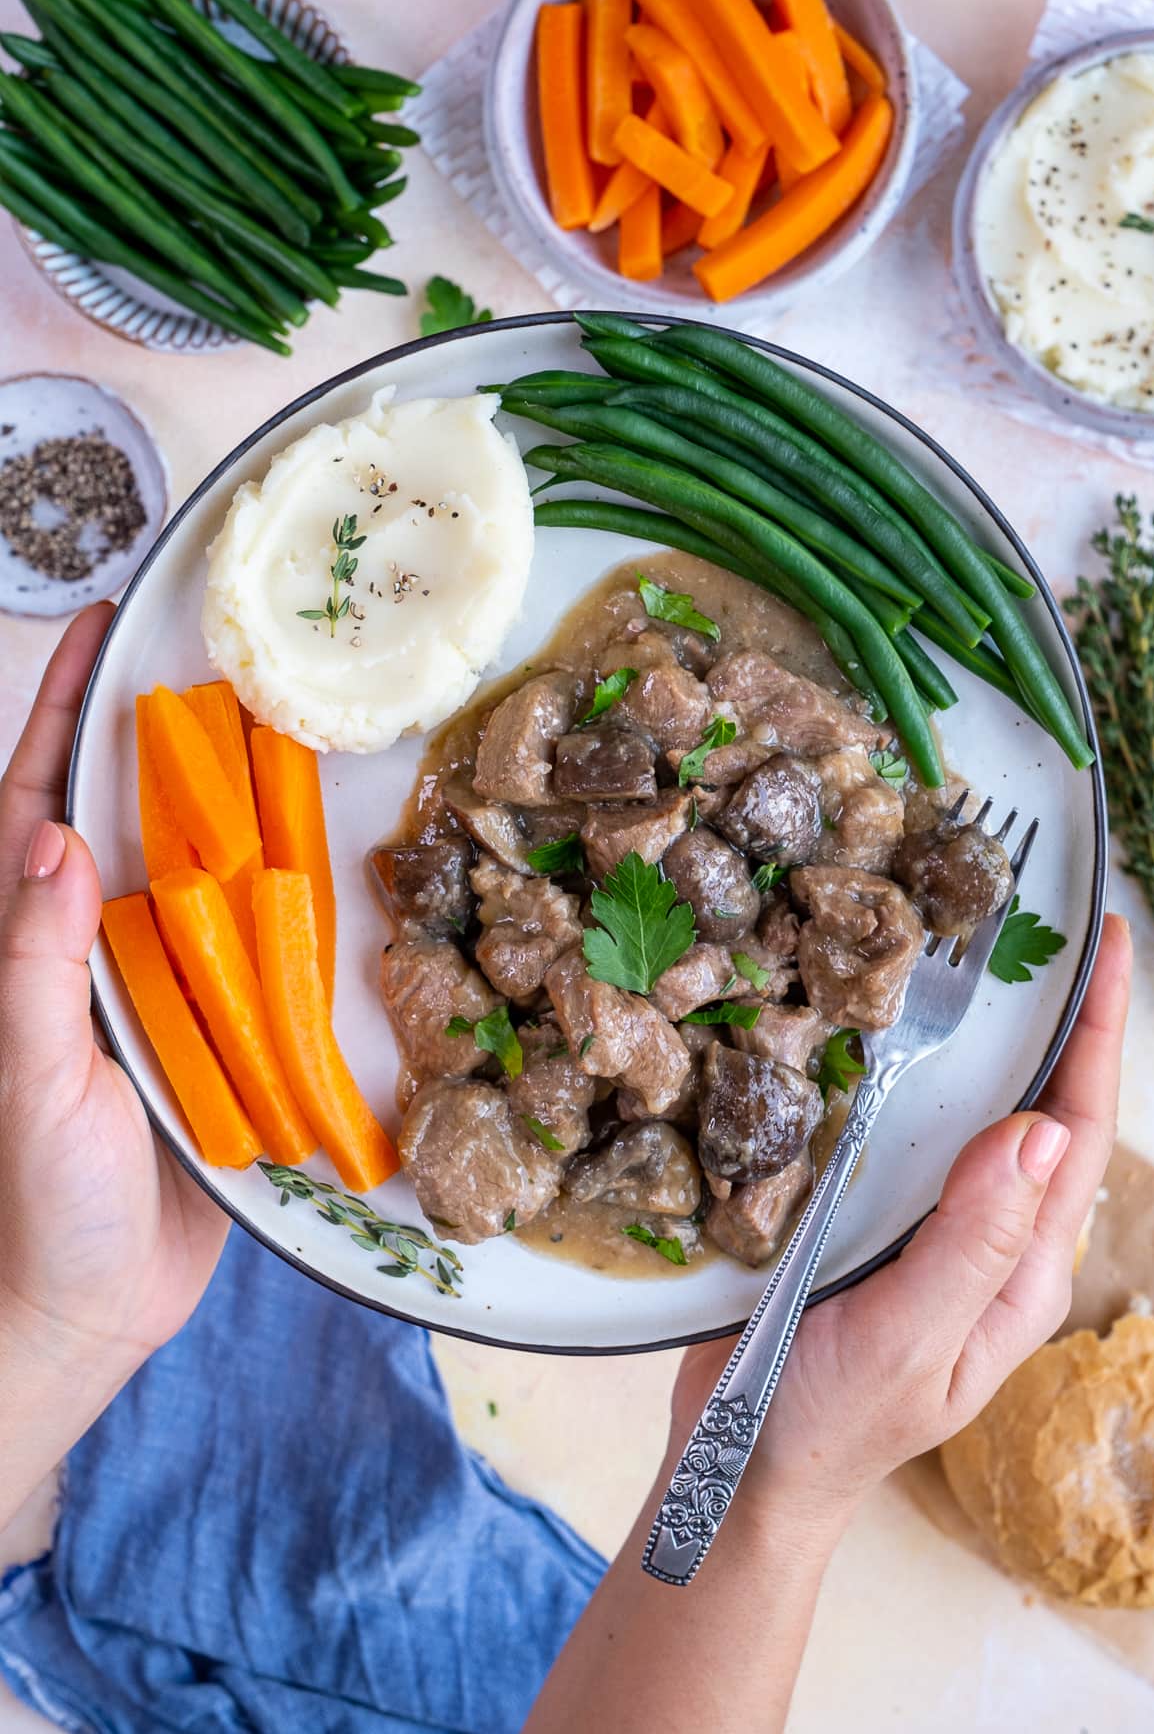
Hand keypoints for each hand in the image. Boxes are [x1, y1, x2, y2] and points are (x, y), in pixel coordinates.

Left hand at [0, 606, 227, 1487]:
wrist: (96, 1310)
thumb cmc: (35, 1198)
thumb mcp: (27, 1074)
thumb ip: (30, 962)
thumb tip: (52, 839)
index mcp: (38, 942)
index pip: (39, 801)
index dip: (64, 710)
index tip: (102, 625)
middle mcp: (102, 948)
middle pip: (133, 817)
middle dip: (166, 731)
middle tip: (228, 653)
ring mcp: (168, 988)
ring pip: (205, 874)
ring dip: (241, 805)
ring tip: (294, 729)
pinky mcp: (228, 1037)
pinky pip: (263, 956)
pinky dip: (292, 902)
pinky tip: (339, 861)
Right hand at [673, 913, 1131, 1524]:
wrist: (738, 1468)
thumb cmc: (829, 1420)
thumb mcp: (912, 1336)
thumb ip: (973, 1240)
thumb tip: (1039, 1126)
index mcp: (1019, 1267)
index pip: (1079, 1131)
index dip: (1098, 1033)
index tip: (1106, 947)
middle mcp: (985, 1235)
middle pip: (1038, 1105)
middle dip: (1054, 1013)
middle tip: (1044, 923)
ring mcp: (925, 1223)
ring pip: (968, 1109)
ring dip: (980, 1029)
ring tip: (972, 948)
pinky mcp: (864, 1213)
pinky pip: (898, 1125)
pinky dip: (899, 1064)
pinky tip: (872, 1018)